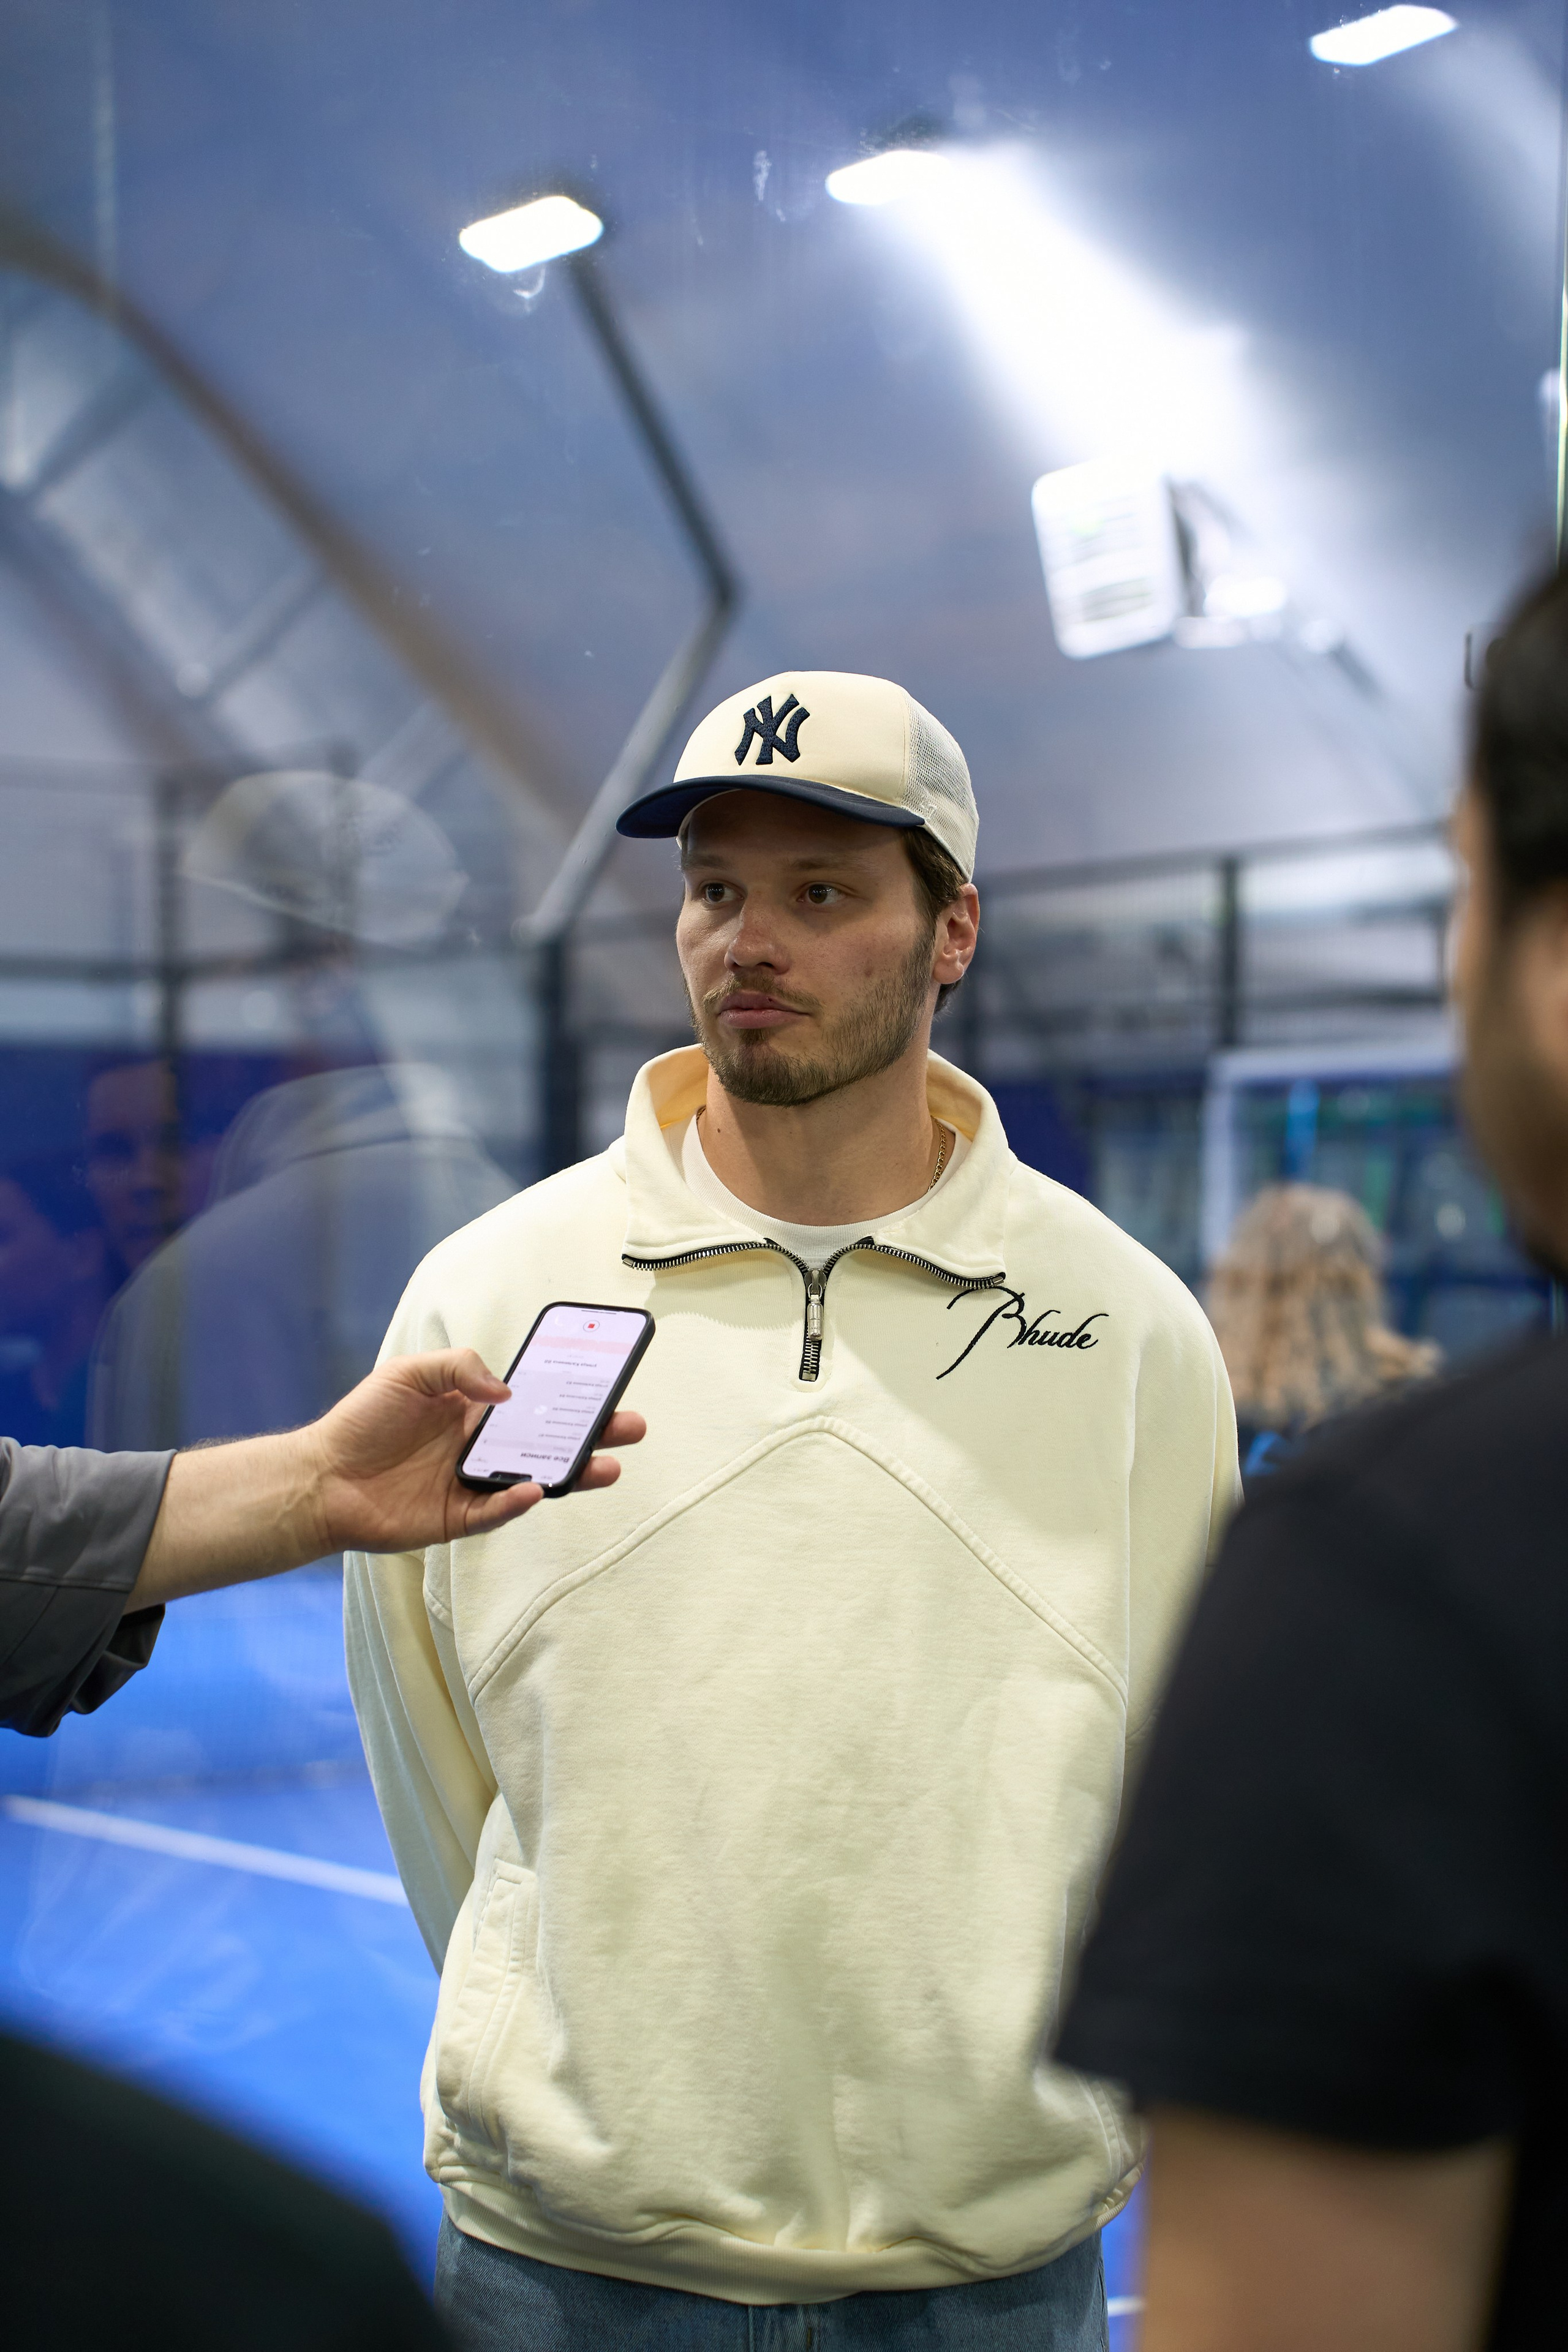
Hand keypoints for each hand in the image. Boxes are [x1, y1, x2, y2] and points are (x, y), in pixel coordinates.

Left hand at [307, 1348, 646, 1553]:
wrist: (320, 1477)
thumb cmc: (363, 1419)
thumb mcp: (410, 1373)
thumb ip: (460, 1369)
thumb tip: (508, 1391)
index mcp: (475, 1410)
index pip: (535, 1400)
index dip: (569, 1392)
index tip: (605, 1381)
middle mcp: (482, 1447)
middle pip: (549, 1441)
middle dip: (593, 1434)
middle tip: (631, 1426)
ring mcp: (473, 1485)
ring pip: (535, 1479)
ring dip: (573, 1473)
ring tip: (609, 1466)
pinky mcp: (457, 1518)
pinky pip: (496, 1512)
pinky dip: (517, 1503)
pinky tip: (537, 1488)